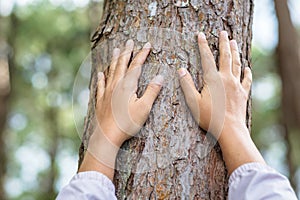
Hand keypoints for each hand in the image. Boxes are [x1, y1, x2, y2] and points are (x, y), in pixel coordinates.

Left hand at [79, 40, 162, 178]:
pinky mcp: (101, 100)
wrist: (107, 136)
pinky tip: (101, 73)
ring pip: (112, 71)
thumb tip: (160, 77)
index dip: (142, 54)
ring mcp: (107, 92)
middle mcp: (116, 85)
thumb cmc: (127, 123)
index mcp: (127, 86)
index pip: (136, 66)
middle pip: (122, 65)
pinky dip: (101, 78)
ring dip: (115, 60)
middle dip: (127, 52)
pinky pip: (100, 85)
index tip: (147, 45)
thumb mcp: (144, 108)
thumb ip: (152, 91)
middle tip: (130, 41)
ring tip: (117, 50)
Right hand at [178, 31, 251, 137]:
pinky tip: (247, 67)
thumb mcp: (193, 102)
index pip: (207, 58)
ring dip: (235, 52)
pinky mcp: (243, 94)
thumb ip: (187, 85)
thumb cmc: (210, 118)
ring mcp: (236, 85)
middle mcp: (226, 79)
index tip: (200, 35)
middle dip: (224, 43)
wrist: (230, 130)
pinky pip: (246, 79)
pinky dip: (247, 72)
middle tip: (223, 32)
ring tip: (234, 42)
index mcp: (213, 80)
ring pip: (237, 64)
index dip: (203, 45)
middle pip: (225, 56)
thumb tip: (181, 70)